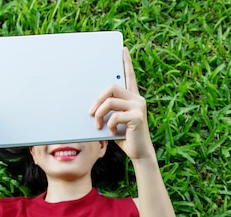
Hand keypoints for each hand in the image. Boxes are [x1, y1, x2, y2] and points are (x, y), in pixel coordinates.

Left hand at [90, 47, 154, 161]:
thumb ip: (109, 110)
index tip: (123, 49)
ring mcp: (139, 106)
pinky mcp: (138, 116)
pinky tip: (113, 132)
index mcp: (133, 97)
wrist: (139, 152)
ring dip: (100, 114)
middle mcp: (138, 99)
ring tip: (99, 125)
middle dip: (98, 99)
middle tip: (91, 113)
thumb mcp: (115, 120)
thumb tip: (93, 106)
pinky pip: (115, 116)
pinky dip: (109, 125)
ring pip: (110, 101)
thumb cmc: (125, 137)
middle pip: (112, 87)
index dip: (126, 62)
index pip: (129, 76)